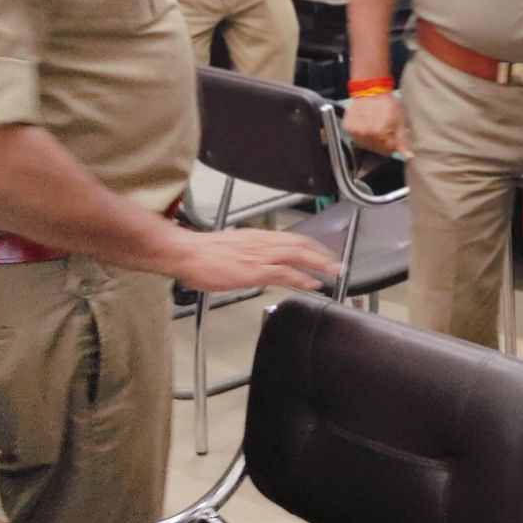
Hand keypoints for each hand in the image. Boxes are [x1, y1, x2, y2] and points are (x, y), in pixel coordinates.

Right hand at [163, 227, 338, 293]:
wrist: (186, 253)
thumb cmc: (201, 254)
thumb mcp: (230, 249)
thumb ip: (246, 254)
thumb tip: (254, 263)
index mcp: (256, 237)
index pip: (291, 238)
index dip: (311, 245)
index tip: (322, 252)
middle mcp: (262, 242)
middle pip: (301, 243)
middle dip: (322, 253)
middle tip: (337, 264)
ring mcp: (259, 256)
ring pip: (298, 255)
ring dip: (319, 263)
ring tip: (333, 272)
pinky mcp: (254, 270)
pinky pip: (285, 273)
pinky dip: (302, 278)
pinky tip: (312, 284)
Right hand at [342, 91, 410, 156]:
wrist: (371, 90)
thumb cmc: (387, 102)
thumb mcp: (400, 121)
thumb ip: (403, 141)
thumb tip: (408, 156)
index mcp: (380, 134)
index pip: (389, 151)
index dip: (393, 144)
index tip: (393, 137)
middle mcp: (366, 134)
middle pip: (377, 149)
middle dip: (383, 142)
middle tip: (384, 128)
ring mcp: (356, 132)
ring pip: (367, 145)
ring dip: (372, 138)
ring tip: (375, 125)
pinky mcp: (348, 128)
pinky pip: (357, 138)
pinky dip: (362, 134)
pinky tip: (366, 124)